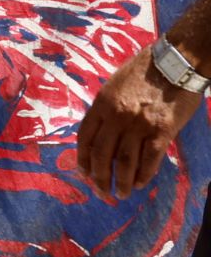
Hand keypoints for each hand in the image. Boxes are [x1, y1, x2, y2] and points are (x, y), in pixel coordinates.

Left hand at [75, 43, 202, 203]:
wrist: (174, 63)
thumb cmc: (143, 71)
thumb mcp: (114, 86)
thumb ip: (107, 109)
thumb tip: (101, 133)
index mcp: (101, 104)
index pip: (85, 137)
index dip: (83, 158)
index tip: (84, 174)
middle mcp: (116, 116)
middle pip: (102, 153)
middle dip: (99, 177)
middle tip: (102, 192)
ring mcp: (139, 125)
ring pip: (124, 161)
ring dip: (121, 181)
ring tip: (121, 193)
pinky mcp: (162, 131)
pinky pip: (150, 159)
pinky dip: (144, 175)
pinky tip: (140, 183)